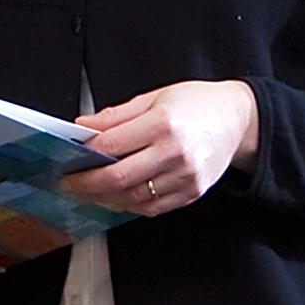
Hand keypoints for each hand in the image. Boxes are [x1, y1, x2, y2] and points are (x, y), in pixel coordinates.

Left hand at [73, 79, 259, 216]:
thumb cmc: (197, 104)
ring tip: (86, 192)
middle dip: (85, 184)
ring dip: (103, 198)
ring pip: (132, 197)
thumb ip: (117, 116)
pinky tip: (114, 197)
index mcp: (163, 123)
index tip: (67, 158)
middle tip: (67, 183)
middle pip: (118, 178)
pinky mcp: (192, 193)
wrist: (238, 120)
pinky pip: (152, 207)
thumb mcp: (155, 97)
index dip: (83, 155)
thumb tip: (84, 128)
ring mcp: (185, 177)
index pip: (111, 145)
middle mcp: (175, 152)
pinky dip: (128, 204)